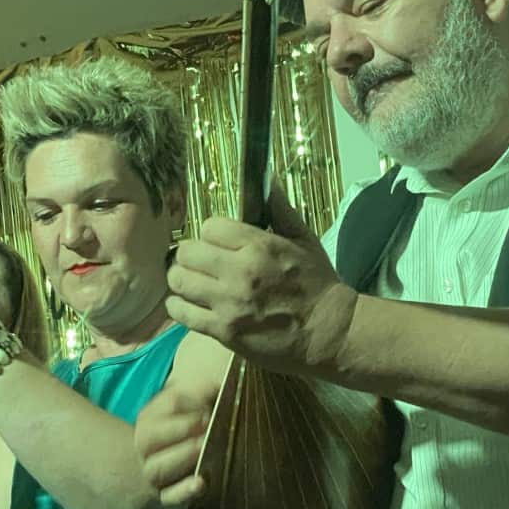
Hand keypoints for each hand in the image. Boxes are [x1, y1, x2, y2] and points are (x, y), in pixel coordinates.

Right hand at [135, 383, 217, 508]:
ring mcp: (152, 475)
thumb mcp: (190, 413)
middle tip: (207, 421)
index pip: (167, 405)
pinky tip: (200, 483)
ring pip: (155, 469)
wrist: (170, 472)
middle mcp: (145, 448)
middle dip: (180, 427)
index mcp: (149, 421)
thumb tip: (220, 387)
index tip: (216, 393)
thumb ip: (203, 398)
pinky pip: (169, 498)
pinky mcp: (167, 500)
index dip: (192, 398)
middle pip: (149, 437)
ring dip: (181, 455)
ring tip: (203, 446)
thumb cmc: (189, 435)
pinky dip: (184, 492)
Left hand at [165, 187, 356, 378]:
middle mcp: (240, 273)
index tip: (218, 244)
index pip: (210, 227)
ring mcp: (229, 304)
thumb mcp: (304, 240)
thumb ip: (279, 209)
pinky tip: (190, 304)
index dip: (212, 234)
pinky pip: (181, 313)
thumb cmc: (318, 285)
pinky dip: (179, 307)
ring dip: (182, 279)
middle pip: (187, 252)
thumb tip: (267, 176)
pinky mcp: (223, 331)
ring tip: (193, 283)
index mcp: (259, 246)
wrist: (330, 332)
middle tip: (201, 263)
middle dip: (191, 255)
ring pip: (179, 281)